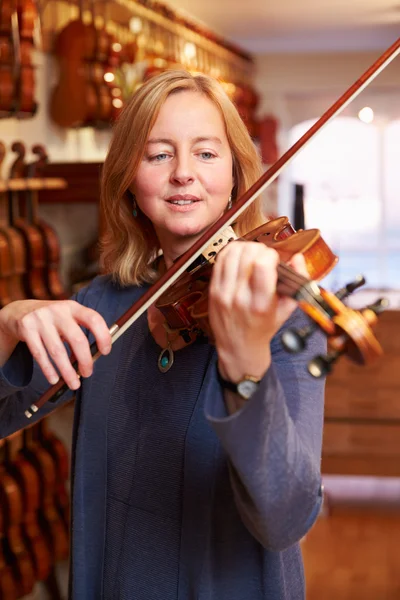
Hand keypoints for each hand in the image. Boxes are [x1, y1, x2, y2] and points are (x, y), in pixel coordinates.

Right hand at [0, 300, 111, 389]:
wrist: (19, 311)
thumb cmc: (52, 320)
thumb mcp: (67, 317)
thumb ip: (79, 332)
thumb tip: (94, 357)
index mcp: (73, 307)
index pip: (94, 319)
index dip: (103, 336)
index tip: (106, 351)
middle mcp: (58, 311)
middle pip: (77, 339)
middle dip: (85, 360)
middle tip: (88, 373)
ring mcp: (41, 319)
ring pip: (57, 351)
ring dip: (67, 371)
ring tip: (73, 383)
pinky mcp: (27, 328)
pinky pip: (40, 354)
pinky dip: (48, 369)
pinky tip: (54, 379)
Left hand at [208, 241, 307, 382]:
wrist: (238, 345)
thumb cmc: (265, 327)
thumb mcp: (287, 309)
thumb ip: (298, 282)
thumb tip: (297, 258)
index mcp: (261, 304)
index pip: (262, 266)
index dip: (271, 255)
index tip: (274, 260)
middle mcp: (240, 298)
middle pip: (247, 255)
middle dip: (259, 249)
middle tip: (264, 257)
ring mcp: (223, 293)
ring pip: (232, 253)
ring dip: (245, 248)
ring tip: (252, 255)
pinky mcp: (213, 290)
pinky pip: (220, 260)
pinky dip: (231, 252)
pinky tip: (239, 257)